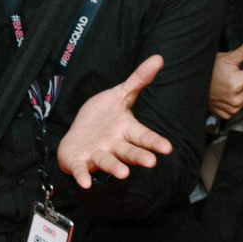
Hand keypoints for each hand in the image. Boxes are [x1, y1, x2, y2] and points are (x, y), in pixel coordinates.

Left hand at [58, 56, 172, 187]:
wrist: (76, 134)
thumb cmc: (101, 118)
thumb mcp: (119, 95)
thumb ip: (138, 80)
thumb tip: (159, 58)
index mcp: (125, 130)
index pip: (143, 136)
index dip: (154, 142)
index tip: (167, 148)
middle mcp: (114, 145)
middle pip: (129, 151)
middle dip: (139, 157)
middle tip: (151, 163)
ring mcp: (97, 154)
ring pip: (108, 161)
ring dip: (115, 168)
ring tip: (124, 174)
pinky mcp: (79, 162)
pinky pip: (81, 170)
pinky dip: (82, 176)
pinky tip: (85, 183)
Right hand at [208, 34, 242, 119]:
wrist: (195, 86)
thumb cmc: (209, 71)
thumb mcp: (227, 57)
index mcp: (237, 83)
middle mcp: (237, 98)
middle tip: (236, 74)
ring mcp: (234, 108)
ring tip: (233, 82)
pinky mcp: (230, 114)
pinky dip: (240, 98)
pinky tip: (230, 92)